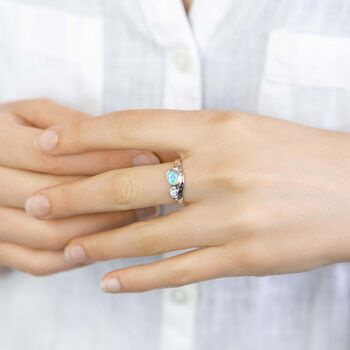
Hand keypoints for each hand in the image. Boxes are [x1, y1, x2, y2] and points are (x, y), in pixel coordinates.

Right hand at [0, 100, 160, 274]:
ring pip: (51, 235)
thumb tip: (125, 141)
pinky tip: (112, 240)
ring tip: (140, 214)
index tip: (149, 158)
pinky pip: (40, 262)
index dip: (105, 160)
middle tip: (152, 191)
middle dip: (110, 197)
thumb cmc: (18, 131)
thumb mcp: (35, 113)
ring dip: (103, 229)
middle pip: (55, 199)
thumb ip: (71, 123)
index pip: (55, 159)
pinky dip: (79, 256)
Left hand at [27, 110, 349, 290]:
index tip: (50, 143)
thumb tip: (138, 154)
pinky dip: (141, 279)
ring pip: (147, 236)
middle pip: (126, 185)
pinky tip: (112, 282)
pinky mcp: (244, 257)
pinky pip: (180, 271)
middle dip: (73, 195)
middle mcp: (217, 170)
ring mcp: (229, 218)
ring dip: (101, 244)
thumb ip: (189, 140)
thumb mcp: (238, 129)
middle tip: (37, 204)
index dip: (84, 135)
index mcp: (215, 129)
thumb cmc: (293, 153)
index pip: (132, 127)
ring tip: (68, 248)